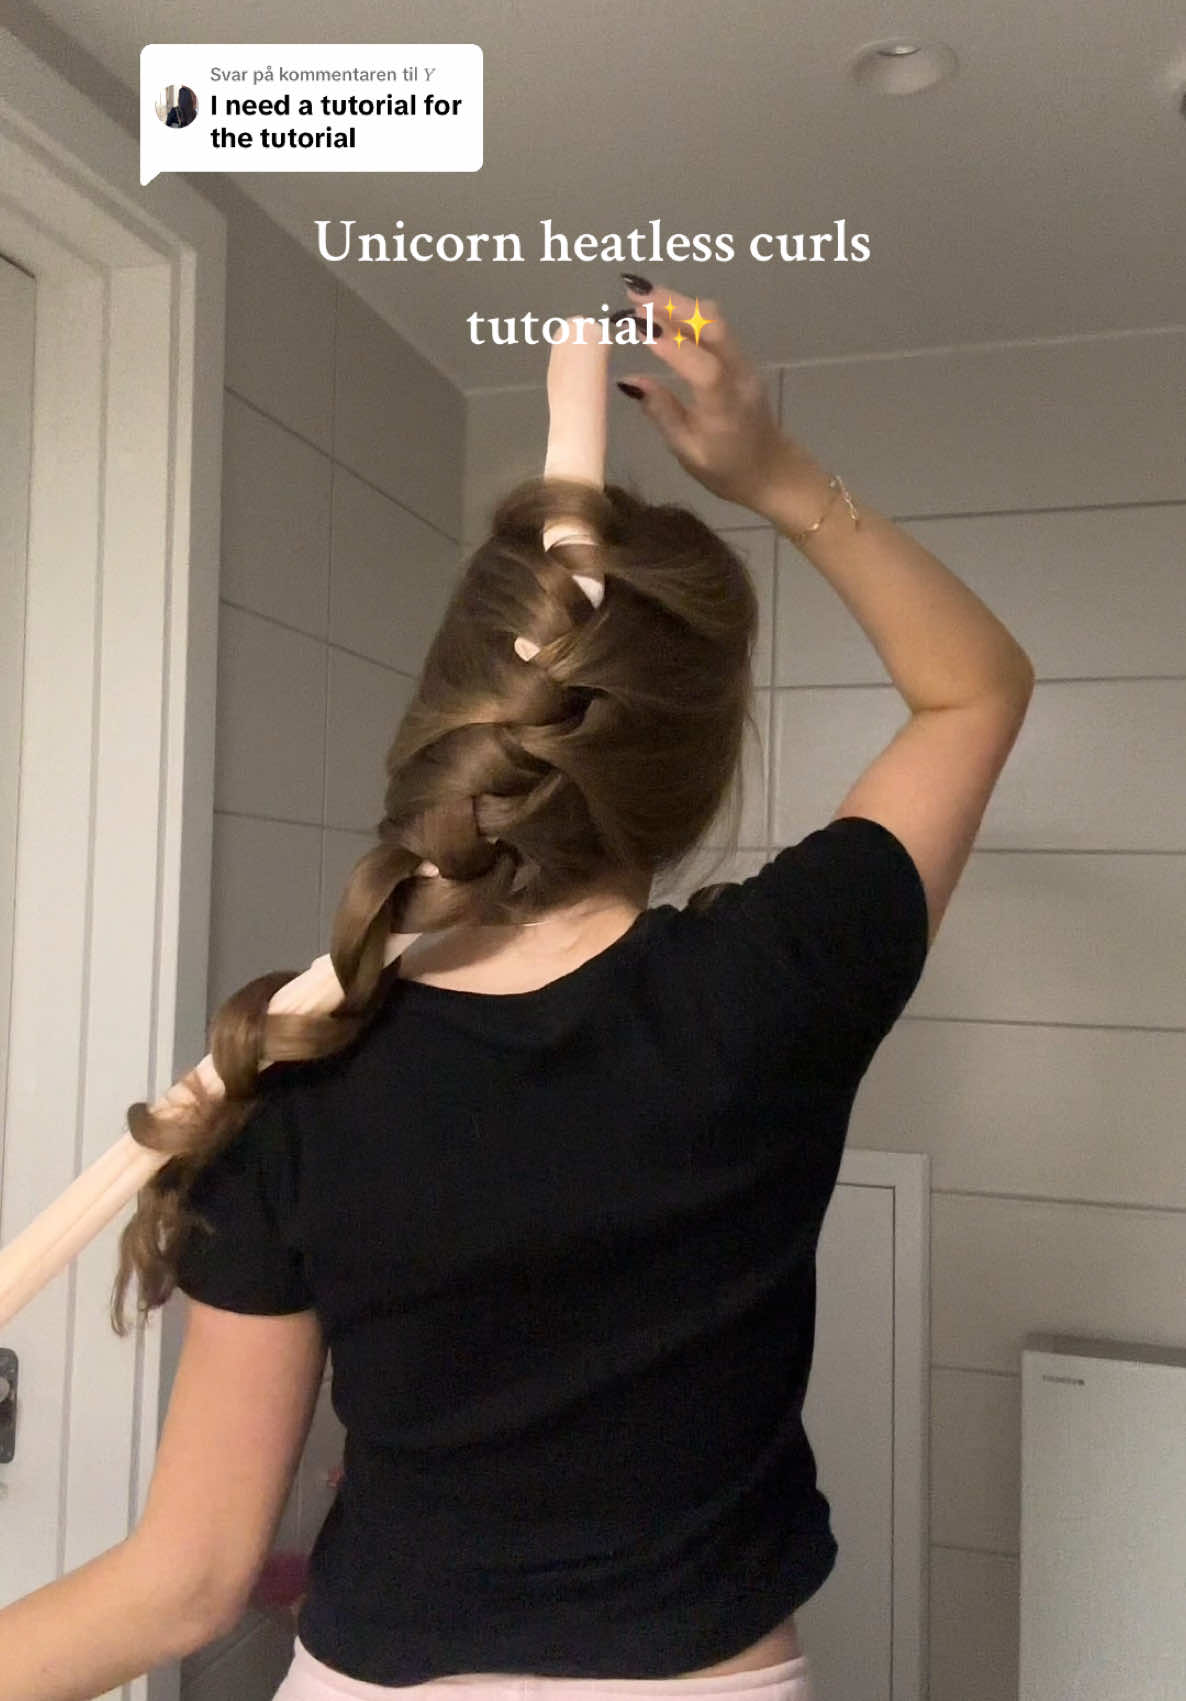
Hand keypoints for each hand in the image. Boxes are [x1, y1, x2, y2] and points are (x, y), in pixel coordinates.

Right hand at [616, 280, 791, 515]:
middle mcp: (739, 378)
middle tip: (634, 293)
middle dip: (672, 305)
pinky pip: (717, 328)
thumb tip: (629, 381)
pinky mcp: (741, 361)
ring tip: (643, 296)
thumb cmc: (726, 469)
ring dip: (680, 304)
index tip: (638, 325)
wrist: (772, 470)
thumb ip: (661, 412)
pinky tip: (665, 311)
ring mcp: (744, 365)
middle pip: (713, 327)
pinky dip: (689, 315)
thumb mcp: (687, 450)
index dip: (672, 344)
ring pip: (716, 322)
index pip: (702, 367)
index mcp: (725, 408)